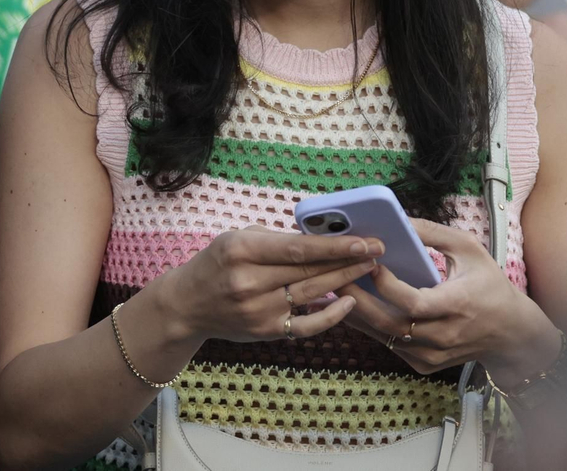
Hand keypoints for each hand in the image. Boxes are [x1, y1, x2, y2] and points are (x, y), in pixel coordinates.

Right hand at [159, 225, 381, 343]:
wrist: (187, 305)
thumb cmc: (217, 264)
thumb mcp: (238, 239)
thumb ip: (277, 239)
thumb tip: (322, 236)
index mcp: (241, 251)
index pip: (297, 249)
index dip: (334, 246)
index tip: (364, 241)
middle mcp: (249, 282)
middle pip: (309, 271)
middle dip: (349, 261)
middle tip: (379, 252)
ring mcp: (258, 310)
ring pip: (312, 294)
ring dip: (345, 280)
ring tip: (370, 269)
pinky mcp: (265, 331)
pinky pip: (305, 326)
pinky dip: (330, 316)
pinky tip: (348, 302)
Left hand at [338, 217, 560, 379]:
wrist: (510, 333)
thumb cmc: (489, 285)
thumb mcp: (469, 250)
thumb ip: (433, 233)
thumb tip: (398, 219)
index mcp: (458, 305)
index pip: (414, 303)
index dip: (388, 286)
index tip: (371, 264)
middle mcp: (444, 335)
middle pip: (392, 324)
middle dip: (359, 301)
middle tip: (335, 278)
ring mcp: (434, 354)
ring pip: (386, 338)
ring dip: (357, 315)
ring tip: (335, 290)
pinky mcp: (425, 364)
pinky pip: (391, 346)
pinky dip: (371, 328)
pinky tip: (353, 309)